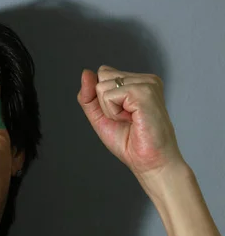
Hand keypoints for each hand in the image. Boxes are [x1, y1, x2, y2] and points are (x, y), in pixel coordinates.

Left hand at [76, 65, 185, 179]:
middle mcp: (145, 79)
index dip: (102, 99)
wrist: (149, 162)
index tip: (121, 116)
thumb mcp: (101, 116)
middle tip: (126, 120)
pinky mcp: (145, 91)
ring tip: (130, 121)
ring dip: (110, 110)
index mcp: (138, 81)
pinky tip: (132, 120)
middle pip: (102, 76)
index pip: (103, 74)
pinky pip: (109, 95)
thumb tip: (86, 73)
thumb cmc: (130, 142)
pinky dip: (114, 112)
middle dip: (104, 103)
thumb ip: (89, 96)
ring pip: (103, 86)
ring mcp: (147, 83)